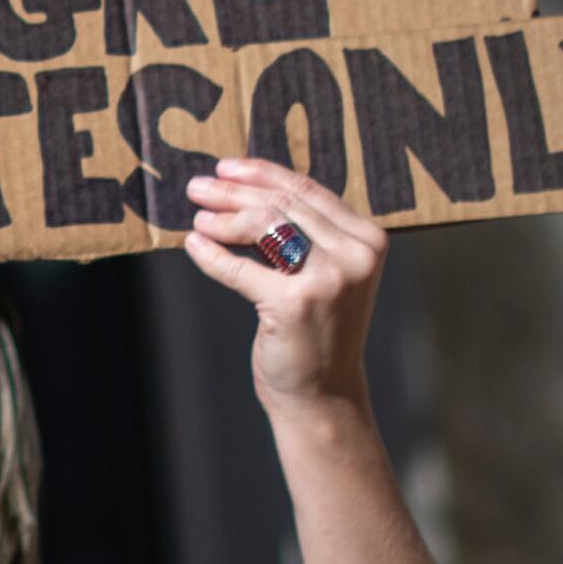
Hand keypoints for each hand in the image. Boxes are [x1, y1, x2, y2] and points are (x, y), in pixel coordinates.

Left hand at [179, 155, 386, 418]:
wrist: (324, 395)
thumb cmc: (317, 329)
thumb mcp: (324, 272)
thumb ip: (305, 231)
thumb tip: (244, 185)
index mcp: (368, 240)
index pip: (307, 191)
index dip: (262, 174)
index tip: (226, 168)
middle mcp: (355, 255)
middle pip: (281, 204)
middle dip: (232, 192)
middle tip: (196, 187)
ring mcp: (329, 279)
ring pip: (263, 225)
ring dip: (222, 218)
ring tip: (197, 218)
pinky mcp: (295, 303)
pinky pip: (239, 267)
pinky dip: (211, 255)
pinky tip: (194, 246)